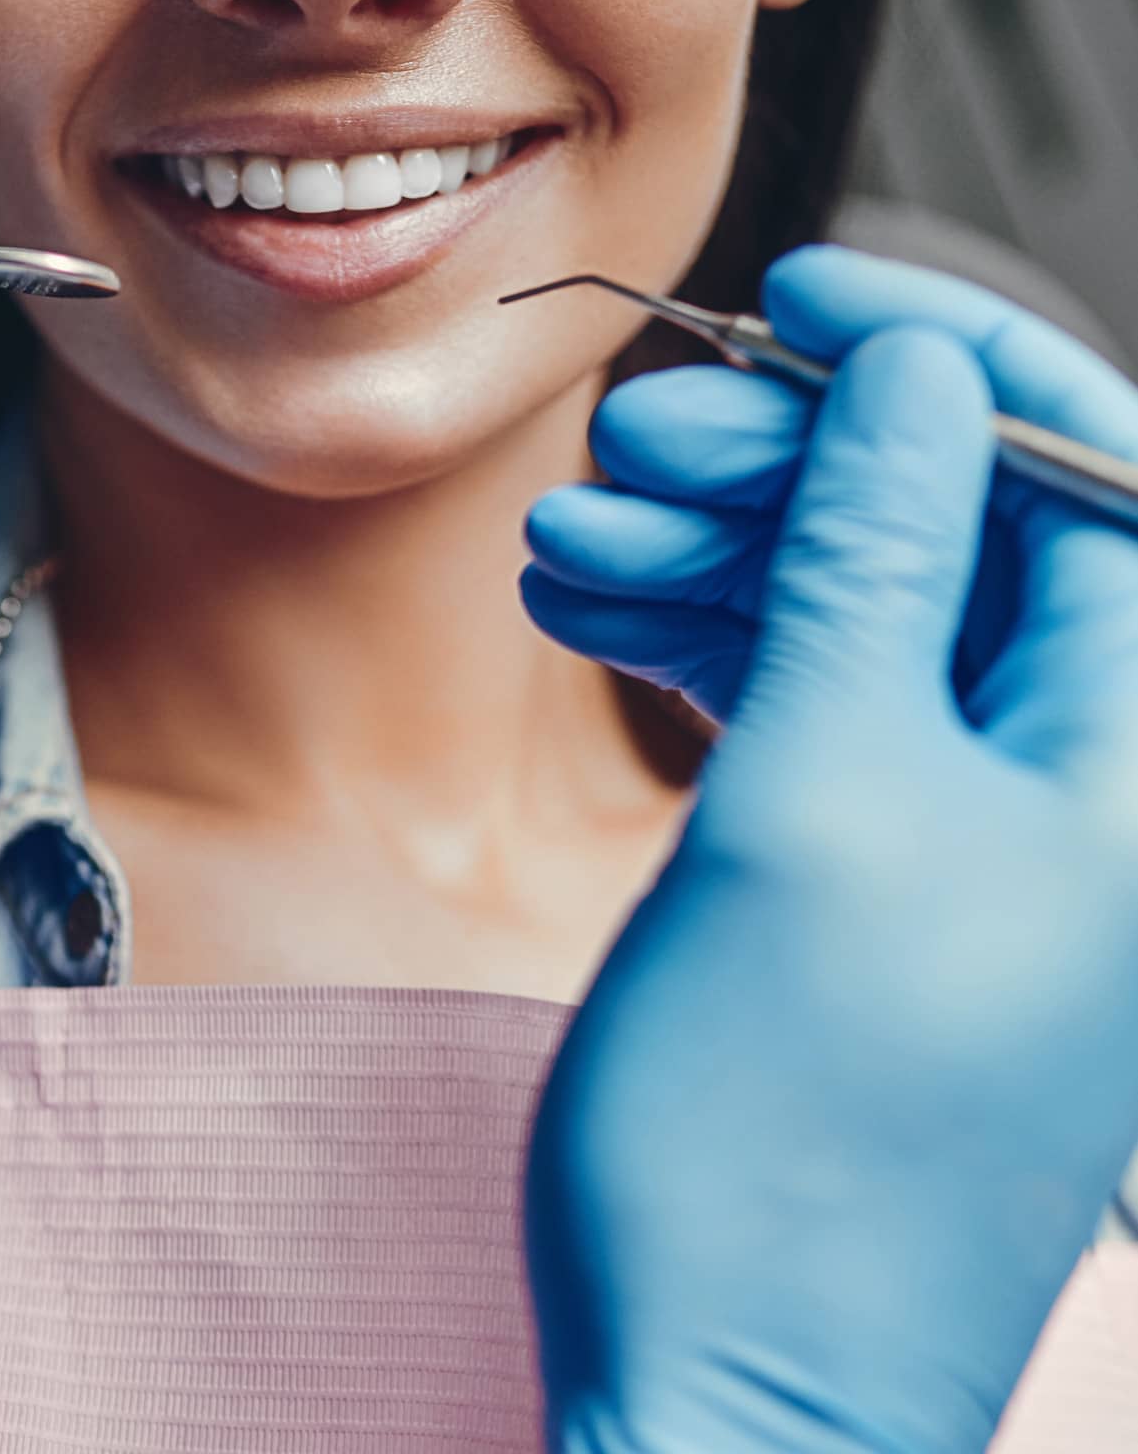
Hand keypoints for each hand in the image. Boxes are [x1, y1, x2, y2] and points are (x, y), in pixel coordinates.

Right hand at [520, 247, 1137, 1453]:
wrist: (724, 1379)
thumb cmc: (779, 1129)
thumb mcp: (821, 801)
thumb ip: (874, 572)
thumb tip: (918, 388)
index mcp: (1133, 758)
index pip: (1082, 471)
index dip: (946, 358)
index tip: (806, 297)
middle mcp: (1087, 784)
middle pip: (953, 536)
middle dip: (791, 464)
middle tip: (632, 436)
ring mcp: (979, 833)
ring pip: (860, 617)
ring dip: (714, 557)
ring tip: (562, 540)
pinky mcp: (882, 877)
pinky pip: (811, 708)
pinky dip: (701, 649)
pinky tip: (586, 615)